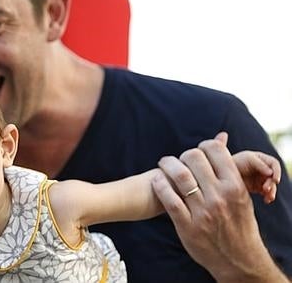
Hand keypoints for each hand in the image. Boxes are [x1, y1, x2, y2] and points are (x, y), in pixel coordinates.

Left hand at [152, 132, 287, 282]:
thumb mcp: (241, 196)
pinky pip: (168, 199)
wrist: (237, 260)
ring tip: (164, 164)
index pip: (216, 151)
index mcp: (235, 187)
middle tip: (179, 159)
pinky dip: (159, 185)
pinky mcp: (186, 225)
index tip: (199, 151)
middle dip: (183, 155)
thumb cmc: (238, 224)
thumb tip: (220, 138)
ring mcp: (202, 211)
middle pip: (194, 158)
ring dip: (167, 165)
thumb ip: (228, 169)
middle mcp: (219, 197)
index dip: (204, 145)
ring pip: (179, 175)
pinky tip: (157, 181)